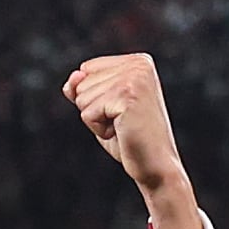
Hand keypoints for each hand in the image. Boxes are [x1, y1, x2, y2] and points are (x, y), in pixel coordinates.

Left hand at [64, 53, 201, 228]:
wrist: (156, 167)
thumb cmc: (129, 139)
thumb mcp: (101, 108)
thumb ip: (82, 88)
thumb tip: (72, 78)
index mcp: (138, 61)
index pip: (86, 69)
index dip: (94, 96)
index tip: (121, 111)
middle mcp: (139, 64)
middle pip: (82, 82)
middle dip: (94, 109)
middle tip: (123, 122)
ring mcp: (134, 78)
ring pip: (82, 97)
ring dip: (97, 120)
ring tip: (123, 127)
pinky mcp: (127, 96)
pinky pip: (87, 113)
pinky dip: (98, 129)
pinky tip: (122, 132)